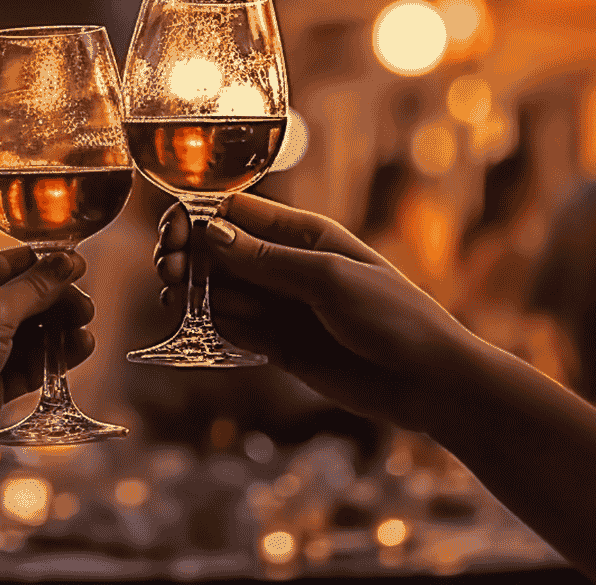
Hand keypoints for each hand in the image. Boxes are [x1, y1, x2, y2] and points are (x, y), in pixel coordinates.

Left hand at [0, 247, 90, 488]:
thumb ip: (33, 288)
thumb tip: (67, 261)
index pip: (1, 265)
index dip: (41, 265)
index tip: (78, 266)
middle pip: (18, 301)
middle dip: (54, 303)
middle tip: (85, 307)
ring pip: (25, 335)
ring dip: (57, 332)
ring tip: (85, 332)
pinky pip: (25, 366)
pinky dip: (51, 359)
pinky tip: (77, 351)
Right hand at [156, 195, 474, 431]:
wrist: (426, 382)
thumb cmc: (392, 317)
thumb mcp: (329, 279)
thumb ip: (267, 260)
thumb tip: (210, 234)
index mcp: (304, 234)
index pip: (236, 213)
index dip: (198, 219)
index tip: (173, 237)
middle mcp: (286, 265)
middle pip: (219, 251)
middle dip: (188, 258)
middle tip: (169, 275)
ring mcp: (281, 305)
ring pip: (221, 292)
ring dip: (198, 295)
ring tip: (185, 303)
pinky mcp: (278, 345)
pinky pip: (235, 330)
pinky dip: (221, 330)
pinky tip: (218, 332)